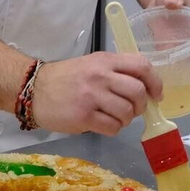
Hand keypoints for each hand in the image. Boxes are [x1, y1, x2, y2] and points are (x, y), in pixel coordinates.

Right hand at [30, 52, 163, 136]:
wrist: (34, 89)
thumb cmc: (66, 78)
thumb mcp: (92, 64)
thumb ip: (116, 72)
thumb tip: (144, 89)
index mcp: (106, 60)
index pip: (142, 66)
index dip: (155, 82)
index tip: (156, 95)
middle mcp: (101, 76)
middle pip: (138, 92)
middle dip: (141, 106)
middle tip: (133, 110)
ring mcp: (92, 97)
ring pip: (127, 113)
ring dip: (126, 120)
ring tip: (114, 117)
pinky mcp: (84, 117)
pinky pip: (113, 127)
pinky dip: (113, 129)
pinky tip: (103, 124)